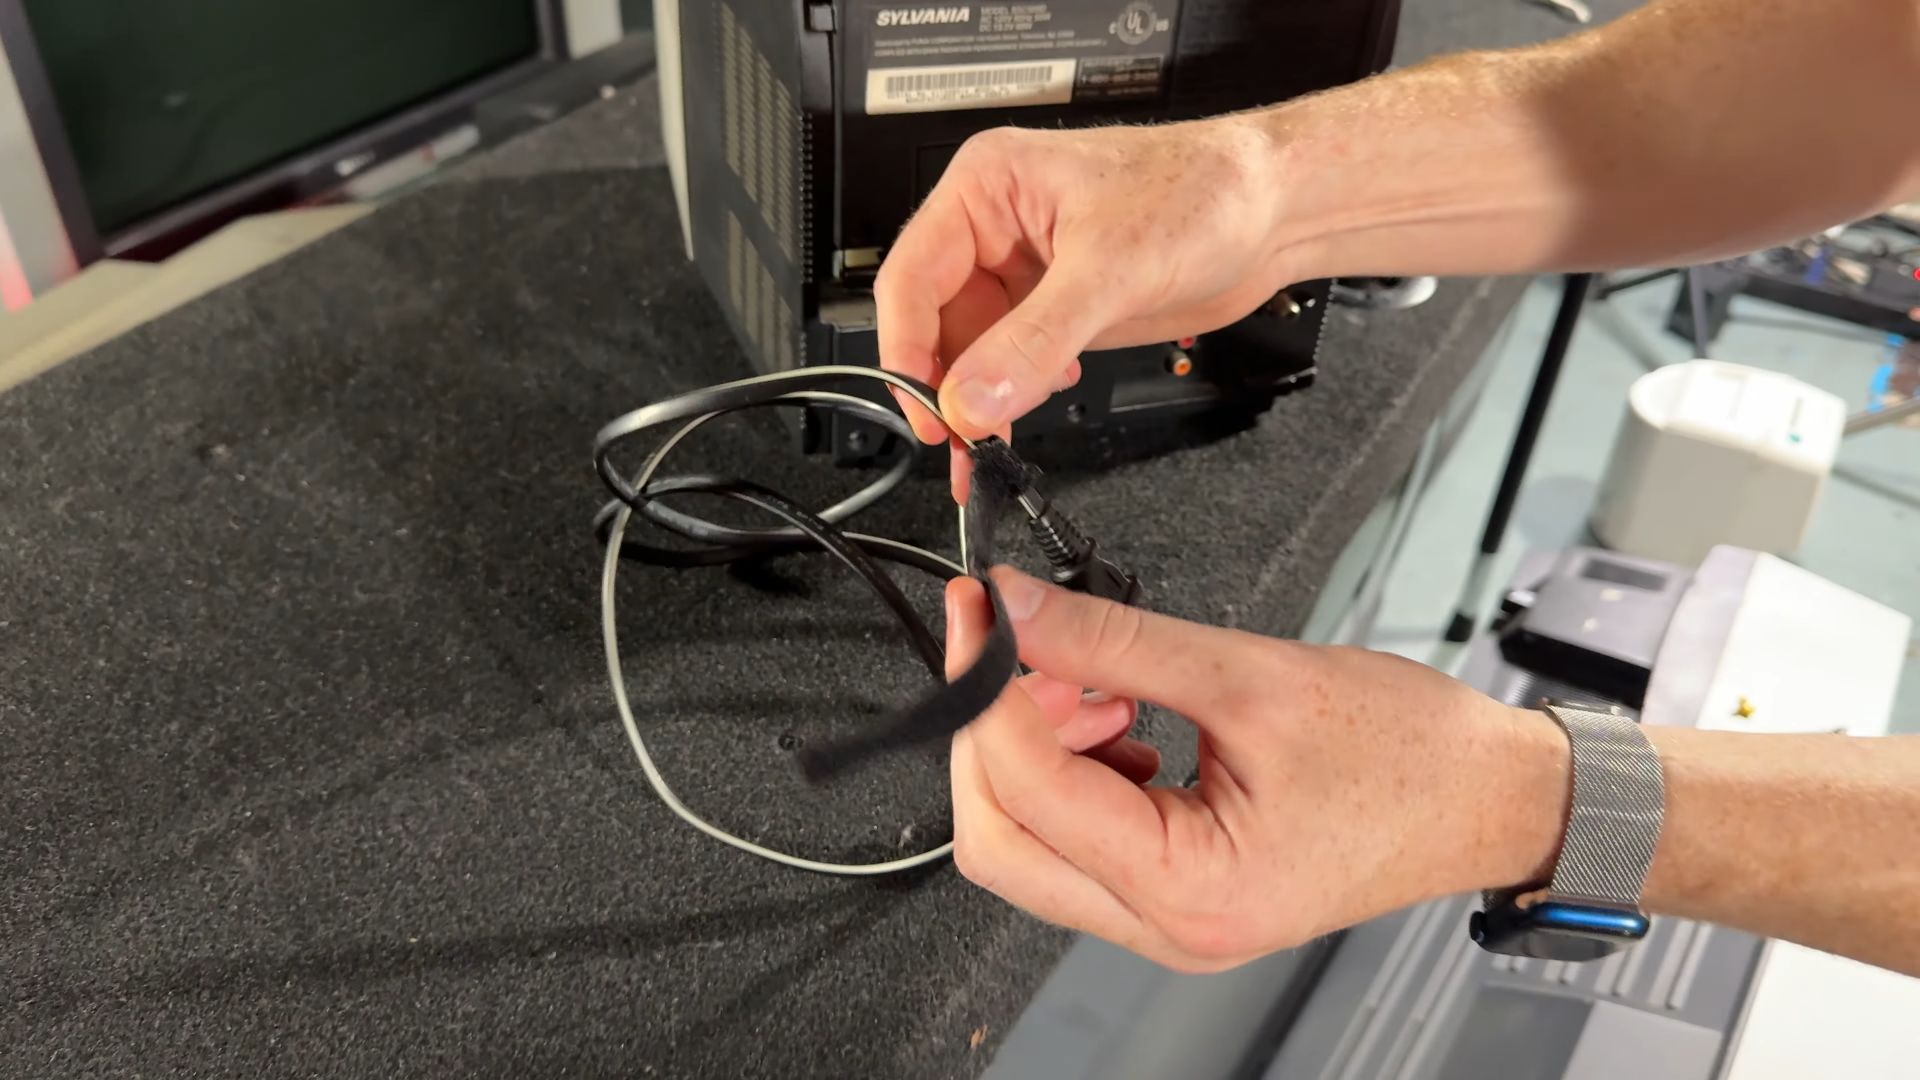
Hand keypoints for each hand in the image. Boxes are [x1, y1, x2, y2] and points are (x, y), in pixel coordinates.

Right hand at [875, 118, 1298, 500]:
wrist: (1275, 210)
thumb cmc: (1205, 190)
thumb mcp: (1110, 270)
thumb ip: (1034, 342)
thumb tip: (972, 400)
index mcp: (987, 187)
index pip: (911, 277)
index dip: (908, 351)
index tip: (927, 412)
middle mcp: (997, 227)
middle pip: (935, 321)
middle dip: (944, 386)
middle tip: (958, 444)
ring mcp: (1027, 270)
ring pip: (972, 349)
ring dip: (978, 401)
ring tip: (986, 450)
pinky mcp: (1059, 306)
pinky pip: (1012, 360)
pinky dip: (1015, 394)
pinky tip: (1032, 407)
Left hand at [944, 568, 1568, 972]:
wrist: (1488, 796)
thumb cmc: (1409, 755)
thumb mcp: (1252, 674)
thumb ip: (1115, 640)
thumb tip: (1016, 609)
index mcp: (1190, 887)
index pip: (1027, 795)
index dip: (986, 693)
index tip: (980, 615)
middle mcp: (1169, 925)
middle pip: (1002, 840)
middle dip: (996, 731)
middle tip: (1022, 643)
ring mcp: (1168, 917)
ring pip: (1032, 838)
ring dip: (1039, 745)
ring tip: (1107, 682)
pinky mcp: (1174, 890)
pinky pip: (1080, 834)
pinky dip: (1077, 764)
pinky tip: (1125, 712)